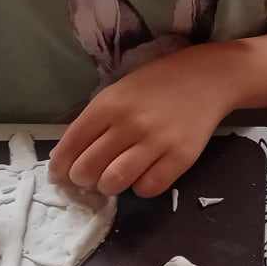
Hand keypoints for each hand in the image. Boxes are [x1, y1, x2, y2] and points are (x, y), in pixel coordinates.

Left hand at [50, 47, 230, 196]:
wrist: (208, 77)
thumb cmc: (157, 84)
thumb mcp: (119, 92)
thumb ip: (95, 121)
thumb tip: (69, 157)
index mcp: (108, 104)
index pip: (69, 146)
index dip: (59, 167)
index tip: (60, 175)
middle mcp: (129, 123)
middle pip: (87, 170)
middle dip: (82, 179)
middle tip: (90, 177)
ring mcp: (157, 142)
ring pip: (114, 183)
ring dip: (108, 186)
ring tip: (114, 178)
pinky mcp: (181, 157)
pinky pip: (148, 188)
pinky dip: (140, 187)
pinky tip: (143, 174)